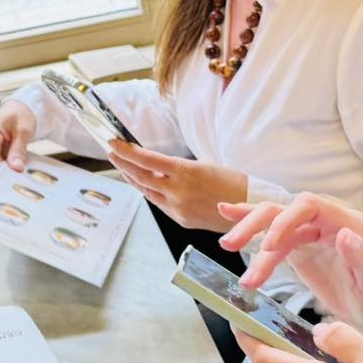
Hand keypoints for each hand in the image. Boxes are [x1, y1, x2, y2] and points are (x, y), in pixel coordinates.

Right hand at [0, 100, 34, 170]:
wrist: (21, 108)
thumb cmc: (20, 112)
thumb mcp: (23, 130)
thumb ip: (18, 149)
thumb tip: (16, 167)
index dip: (2, 170)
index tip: (14, 175)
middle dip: (7, 171)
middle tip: (21, 173)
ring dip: (10, 168)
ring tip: (23, 168)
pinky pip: (3, 162)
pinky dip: (11, 165)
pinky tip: (20, 165)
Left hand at [106, 140, 247, 228]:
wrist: (250, 209)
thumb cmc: (232, 182)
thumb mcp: (204, 165)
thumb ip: (178, 168)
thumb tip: (158, 167)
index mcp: (185, 172)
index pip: (147, 160)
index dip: (127, 151)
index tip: (113, 143)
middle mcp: (177, 192)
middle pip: (140, 176)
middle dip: (123, 163)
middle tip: (111, 152)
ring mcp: (177, 208)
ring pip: (146, 191)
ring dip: (132, 178)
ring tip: (122, 167)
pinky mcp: (181, 219)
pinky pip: (159, 203)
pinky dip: (148, 192)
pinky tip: (142, 184)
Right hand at [218, 191, 362, 345]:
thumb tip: (346, 234)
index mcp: (347, 223)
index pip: (309, 206)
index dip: (285, 221)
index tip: (269, 246)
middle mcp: (326, 223)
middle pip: (284, 210)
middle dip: (256, 224)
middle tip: (233, 244)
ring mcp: (311, 235)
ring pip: (273, 224)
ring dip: (249, 237)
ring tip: (229, 252)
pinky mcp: (301, 251)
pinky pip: (272, 239)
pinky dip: (251, 231)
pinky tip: (227, 221)